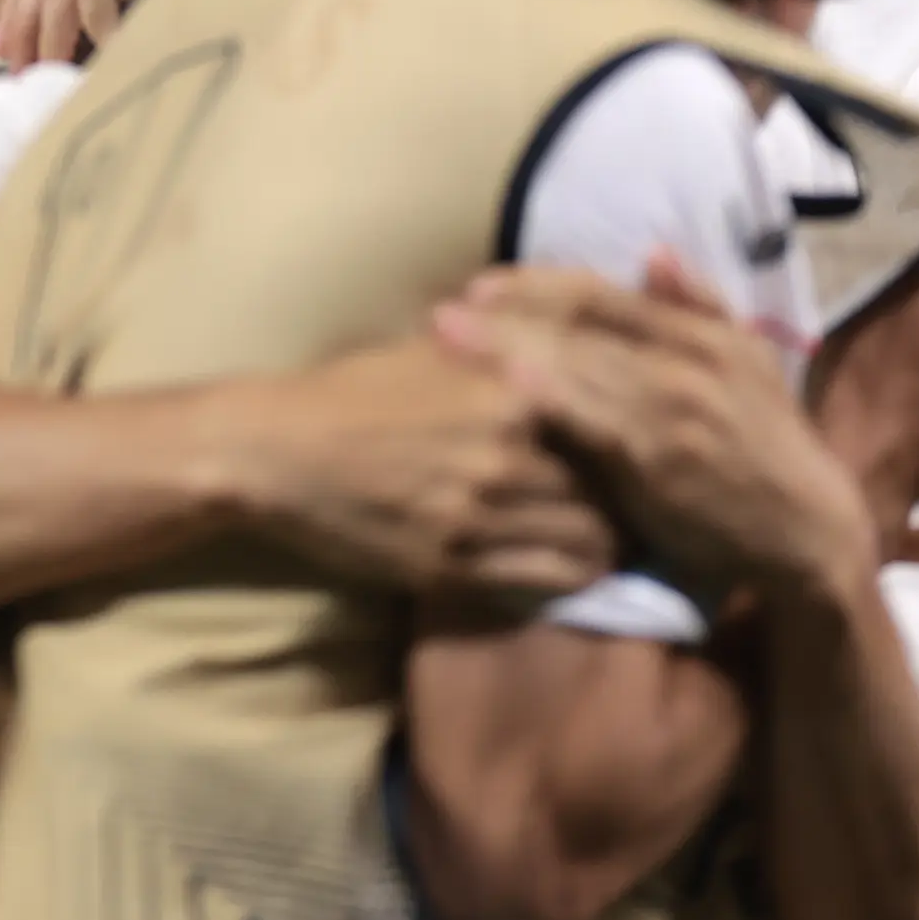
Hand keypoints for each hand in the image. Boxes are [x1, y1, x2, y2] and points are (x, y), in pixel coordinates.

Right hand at [218, 327, 614, 603]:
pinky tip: (573, 567)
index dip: (632, 442)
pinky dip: (572, 577)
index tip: (643, 452)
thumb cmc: (350, 390)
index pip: (607, 424)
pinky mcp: (453, 564)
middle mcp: (503, 455)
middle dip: (631, 500)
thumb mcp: (432, 349)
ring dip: (609, 544)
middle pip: (610, 489)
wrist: (274, 450)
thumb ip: (505, 349)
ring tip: (614, 540)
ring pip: (588, 542)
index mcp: (507, 391)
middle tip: (644, 505)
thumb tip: (570, 339)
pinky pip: (544, 581)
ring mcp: (479, 515)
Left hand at [437, 258, 876, 608]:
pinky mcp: (659, 461)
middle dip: (504, 314)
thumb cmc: (766, 447)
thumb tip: (653, 252)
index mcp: (699, 335)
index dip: (535, 285)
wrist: (809, 530)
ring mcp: (670, 409)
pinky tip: (506, 385)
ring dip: (505, 347)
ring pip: (576, 362)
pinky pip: (593, 421)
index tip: (480, 288)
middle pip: (577, 322)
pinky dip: (549, 397)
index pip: (600, 293)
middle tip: (441, 312)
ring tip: (445, 339)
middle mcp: (684, 361)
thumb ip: (699, 307)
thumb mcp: (748, 364)